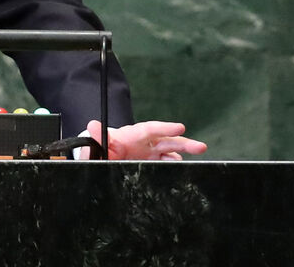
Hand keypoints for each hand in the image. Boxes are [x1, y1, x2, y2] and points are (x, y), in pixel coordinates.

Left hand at [86, 120, 206, 160]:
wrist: (100, 159)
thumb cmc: (100, 149)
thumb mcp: (97, 145)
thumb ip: (98, 138)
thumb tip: (93, 125)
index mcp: (131, 136)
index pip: (150, 130)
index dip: (165, 128)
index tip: (180, 128)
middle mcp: (144, 143)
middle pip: (166, 140)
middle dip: (184, 142)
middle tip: (201, 147)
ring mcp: (149, 153)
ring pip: (170, 152)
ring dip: (183, 153)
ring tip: (198, 154)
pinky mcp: (151, 163)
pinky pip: (165, 162)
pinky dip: (175, 164)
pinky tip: (184, 169)